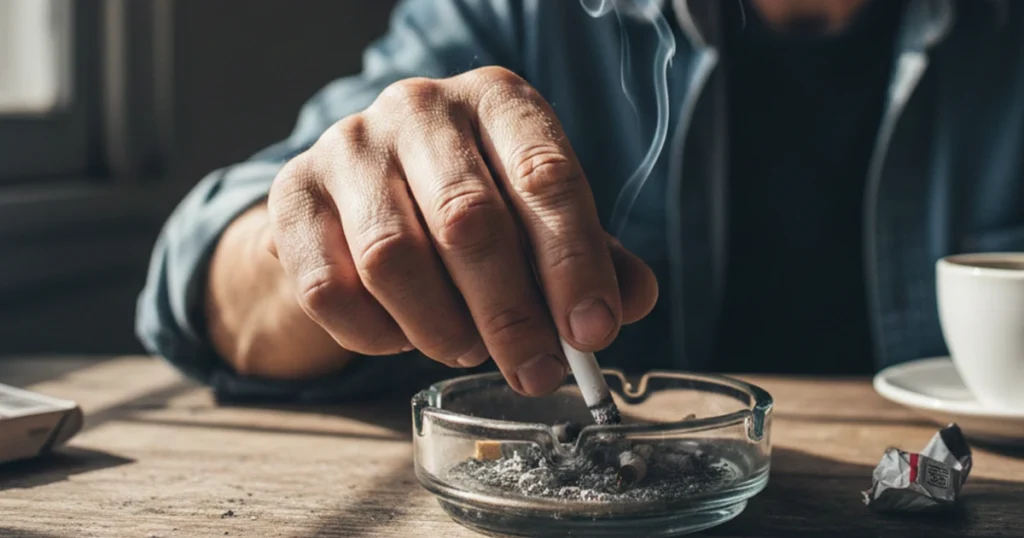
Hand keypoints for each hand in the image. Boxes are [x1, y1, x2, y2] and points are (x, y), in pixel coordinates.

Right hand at [267, 66, 657, 395]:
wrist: (361, 196)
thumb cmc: (470, 201)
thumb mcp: (537, 216)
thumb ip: (588, 255)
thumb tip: (632, 301)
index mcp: (497, 99)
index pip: (544, 175)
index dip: (574, 261)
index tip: (594, 331)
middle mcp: (420, 108)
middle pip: (467, 221)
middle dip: (511, 315)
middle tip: (538, 372)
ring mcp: (348, 146)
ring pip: (392, 258)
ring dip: (440, 327)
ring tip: (465, 348)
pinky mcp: (291, 194)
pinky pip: (328, 287)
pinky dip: (374, 333)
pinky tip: (402, 335)